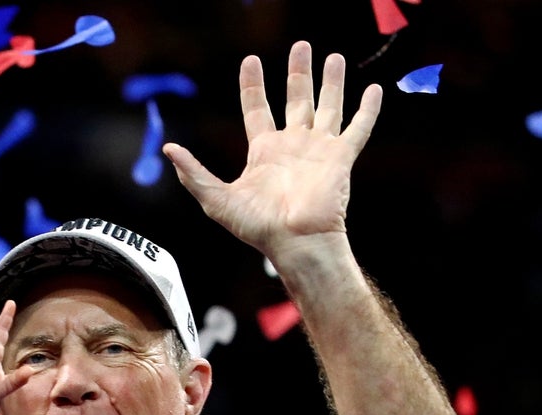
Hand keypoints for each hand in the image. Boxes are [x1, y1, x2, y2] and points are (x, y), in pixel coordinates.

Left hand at [163, 40, 381, 267]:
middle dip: (298, 73)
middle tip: (301, 46)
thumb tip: (168, 149)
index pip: (257, 109)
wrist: (295, 241)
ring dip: (331, 82)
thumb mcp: (216, 199)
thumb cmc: (257, 226)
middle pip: (296, 99)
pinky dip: (367, 110)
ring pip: (328, 106)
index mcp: (264, 152)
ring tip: (334, 57)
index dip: (253, 85)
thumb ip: (194, 173)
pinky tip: (374, 89)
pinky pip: (358, 128)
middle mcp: (293, 146)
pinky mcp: (341, 157)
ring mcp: (319, 150)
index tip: (251, 61)